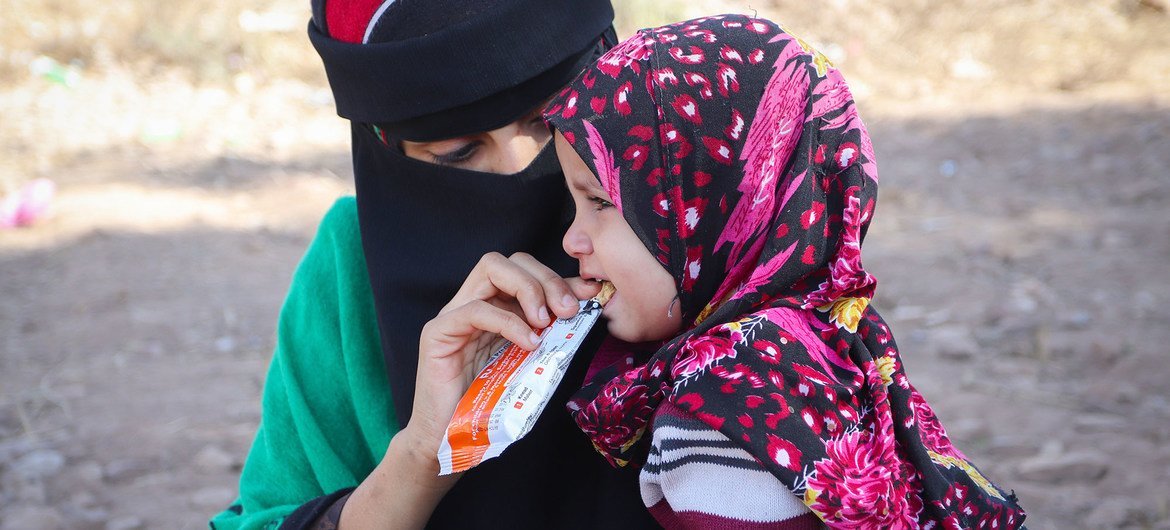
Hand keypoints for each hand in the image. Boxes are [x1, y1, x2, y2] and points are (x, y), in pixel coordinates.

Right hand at [400, 252, 601, 467]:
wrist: (452, 439)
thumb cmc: (490, 405)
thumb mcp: (531, 361)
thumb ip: (550, 333)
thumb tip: (585, 305)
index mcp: (495, 307)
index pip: (526, 270)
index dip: (558, 277)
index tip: (588, 294)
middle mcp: (473, 302)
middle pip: (510, 260)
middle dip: (546, 278)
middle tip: (567, 310)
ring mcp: (453, 314)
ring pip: (491, 269)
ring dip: (529, 290)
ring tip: (547, 322)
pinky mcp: (439, 332)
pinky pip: (476, 310)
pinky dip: (509, 321)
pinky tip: (529, 342)